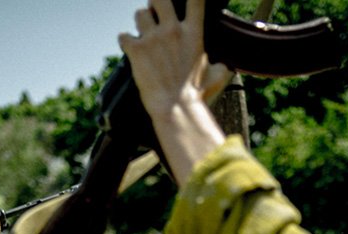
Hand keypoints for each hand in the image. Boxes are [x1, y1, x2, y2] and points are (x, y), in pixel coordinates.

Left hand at [119, 0, 230, 121]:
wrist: (176, 108)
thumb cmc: (198, 95)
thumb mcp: (217, 76)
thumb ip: (220, 65)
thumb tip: (224, 66)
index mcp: (193, 33)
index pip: (195, 0)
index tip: (186, 0)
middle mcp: (172, 30)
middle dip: (156, 5)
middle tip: (156, 15)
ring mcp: (152, 39)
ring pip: (140, 14)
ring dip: (141, 23)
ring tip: (144, 34)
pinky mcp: (136, 51)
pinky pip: (124, 36)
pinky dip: (126, 42)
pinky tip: (131, 49)